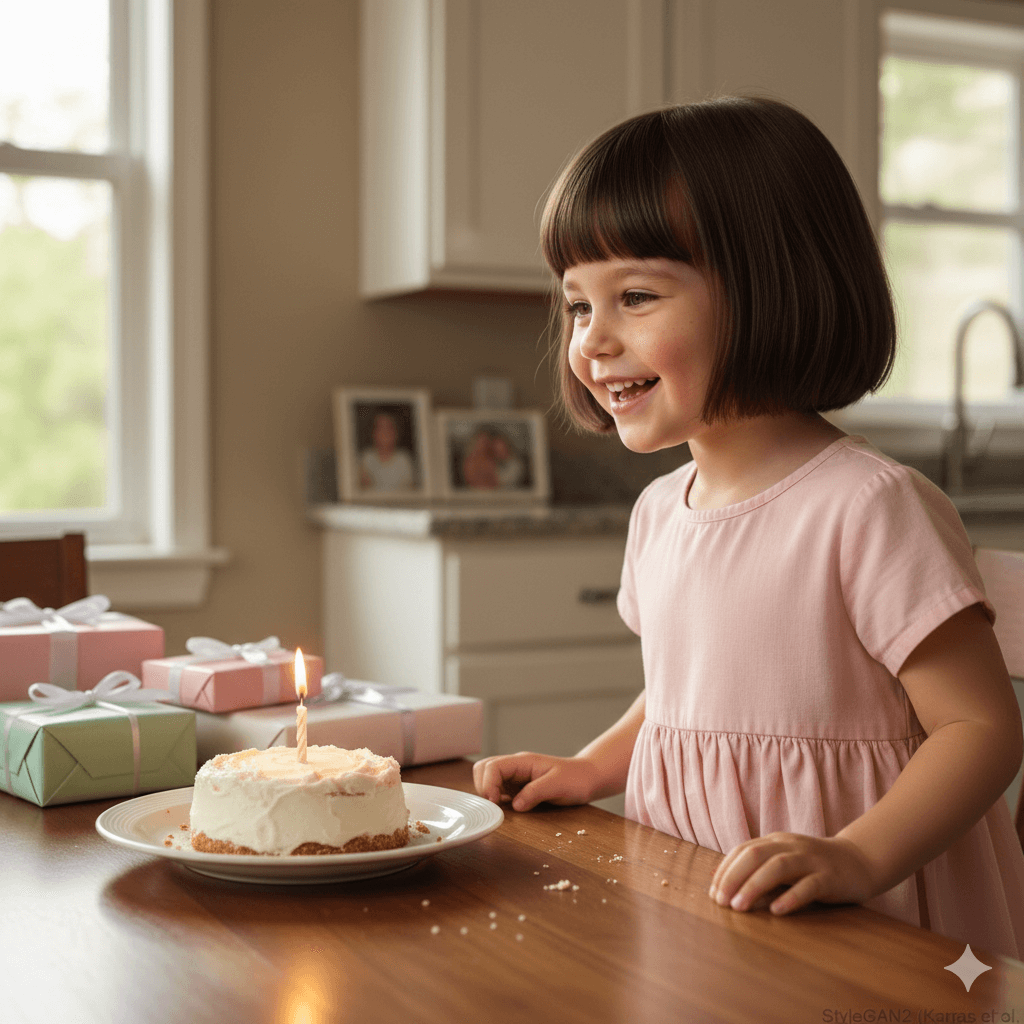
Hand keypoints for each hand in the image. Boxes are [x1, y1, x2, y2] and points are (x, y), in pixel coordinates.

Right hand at [472, 752, 602, 810]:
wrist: (588, 778)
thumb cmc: (576, 778)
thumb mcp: (557, 785)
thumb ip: (535, 792)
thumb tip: (515, 805)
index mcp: (523, 761)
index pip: (493, 766)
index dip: (488, 784)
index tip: (495, 803)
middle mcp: (516, 767)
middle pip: (484, 769)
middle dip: (483, 787)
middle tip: (495, 806)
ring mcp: (516, 777)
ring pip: (488, 779)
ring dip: (488, 793)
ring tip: (500, 808)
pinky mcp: (518, 787)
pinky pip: (499, 790)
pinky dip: (496, 799)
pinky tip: (508, 810)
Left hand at [708, 832, 879, 915]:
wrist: (859, 861)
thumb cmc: (813, 867)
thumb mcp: (784, 864)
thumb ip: (758, 872)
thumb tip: (722, 885)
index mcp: (776, 841)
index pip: (743, 850)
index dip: (725, 870)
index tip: (713, 893)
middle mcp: (790, 846)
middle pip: (755, 854)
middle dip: (733, 877)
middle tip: (721, 902)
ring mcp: (811, 860)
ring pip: (778, 867)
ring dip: (754, 886)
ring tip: (739, 906)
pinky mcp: (829, 877)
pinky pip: (809, 885)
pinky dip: (791, 897)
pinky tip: (777, 911)